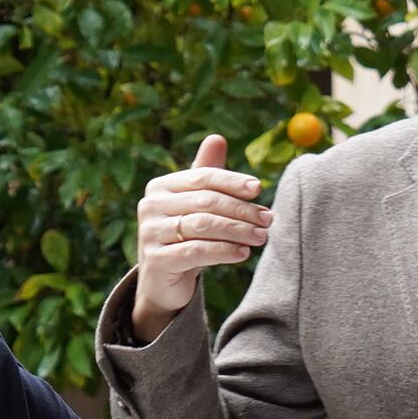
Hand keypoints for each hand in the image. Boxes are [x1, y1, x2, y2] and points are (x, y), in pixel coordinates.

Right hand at [130, 135, 270, 341]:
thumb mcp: (196, 204)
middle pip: (206, 202)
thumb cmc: (185, 236)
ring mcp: (150, 233)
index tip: (259, 189)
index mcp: (160, 186)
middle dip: (241, 209)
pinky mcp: (156, 260)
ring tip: (261, 236)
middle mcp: (150, 206)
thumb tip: (217, 138)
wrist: (163, 280)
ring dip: (237, 230)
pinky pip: (196, 251)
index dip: (233, 181)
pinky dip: (223, 251)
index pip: (203, 177)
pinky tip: (243, 253)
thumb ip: (207, 174)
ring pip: (203, 226)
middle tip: (267, 219)